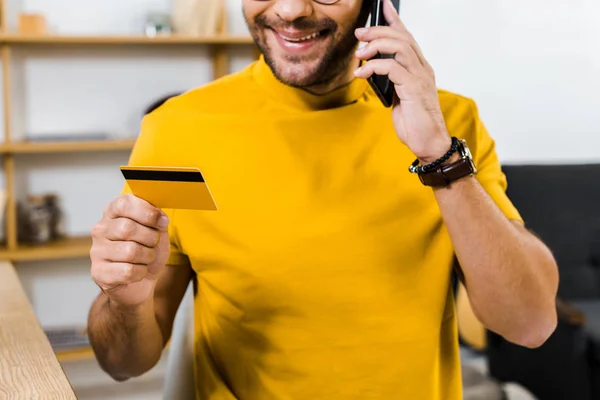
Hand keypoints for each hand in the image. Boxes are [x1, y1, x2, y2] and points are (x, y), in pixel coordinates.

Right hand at [90, 194, 170, 307]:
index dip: (147, 212)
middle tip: (153, 244)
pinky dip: (140, 273)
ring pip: (129, 251)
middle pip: (127, 228)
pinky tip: (137, 271)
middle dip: (150, 238)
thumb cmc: (147, 251)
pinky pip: (127, 271)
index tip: (161, 222)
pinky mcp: (98, 273)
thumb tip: (160, 218)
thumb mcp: (157, 231)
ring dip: (147, 257)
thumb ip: (158, 219)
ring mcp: (96, 251)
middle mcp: (100, 229)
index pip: (124, 204)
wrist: (142, 282)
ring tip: (145, 258)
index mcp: (113, 212)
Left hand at [354, 0, 451, 163]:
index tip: (382, 5)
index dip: (394, 19)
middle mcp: (422, 68)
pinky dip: (374, 67)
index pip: (407, 36)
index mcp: (419, 68)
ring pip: (399, 47)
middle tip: (359, 34)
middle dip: (378, 30)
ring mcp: (420, 77)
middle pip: (401, 37)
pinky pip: (392, 68)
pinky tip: (361, 73)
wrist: (429, 143)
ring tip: (359, 53)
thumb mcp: (398, 97)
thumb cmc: (414, 122)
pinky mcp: (414, 89)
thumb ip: (390, 81)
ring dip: (376, 45)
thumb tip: (371, 69)